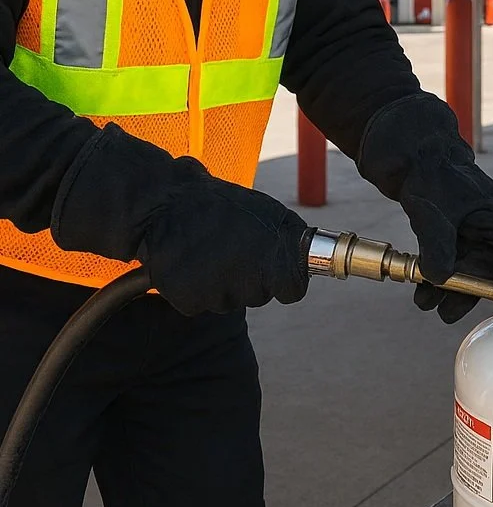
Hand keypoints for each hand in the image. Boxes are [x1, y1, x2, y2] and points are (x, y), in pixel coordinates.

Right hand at [51, 124, 311, 315]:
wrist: (164, 203)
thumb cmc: (219, 206)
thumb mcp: (267, 213)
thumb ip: (288, 241)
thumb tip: (314, 256)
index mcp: (279, 255)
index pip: (294, 289)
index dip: (283, 279)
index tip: (273, 267)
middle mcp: (255, 277)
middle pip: (260, 295)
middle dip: (249, 278)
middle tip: (230, 247)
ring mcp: (223, 291)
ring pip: (228, 300)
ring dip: (220, 282)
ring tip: (208, 248)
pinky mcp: (191, 300)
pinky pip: (199, 303)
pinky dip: (192, 287)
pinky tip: (189, 261)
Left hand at [358, 94, 492, 322]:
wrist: (406, 147)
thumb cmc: (429, 168)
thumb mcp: (432, 211)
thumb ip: (438, 246)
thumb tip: (440, 277)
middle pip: (486, 270)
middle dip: (463, 290)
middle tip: (442, 311)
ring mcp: (473, 228)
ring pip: (466, 268)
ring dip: (446, 285)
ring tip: (424, 301)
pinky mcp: (455, 230)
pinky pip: (451, 259)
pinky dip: (437, 272)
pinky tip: (422, 285)